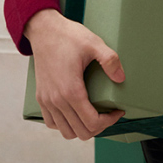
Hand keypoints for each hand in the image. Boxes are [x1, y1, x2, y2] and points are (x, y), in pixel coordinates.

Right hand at [24, 8, 125, 140]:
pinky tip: (77, 113)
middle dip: (99, 127)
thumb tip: (121, 78)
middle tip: (109, 114)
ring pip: (66, 132)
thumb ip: (110, 60)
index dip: (109, 121)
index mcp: (71, 90)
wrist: (44, 30)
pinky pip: (52, 123)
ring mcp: (47, 100)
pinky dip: (66, 124)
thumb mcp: (94, 44)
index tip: (118, 111)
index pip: (92, 122)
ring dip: (82, 128)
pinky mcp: (41, 98)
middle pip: (81, 132)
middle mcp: (57, 100)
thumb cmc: (68, 36)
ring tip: (94, 115)